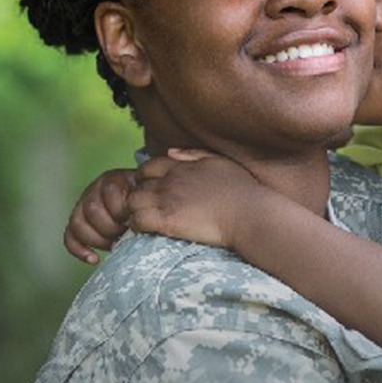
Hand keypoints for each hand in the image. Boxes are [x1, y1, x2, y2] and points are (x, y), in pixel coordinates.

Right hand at [64, 168, 138, 264]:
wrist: (141, 199)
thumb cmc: (147, 201)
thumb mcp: (149, 196)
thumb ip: (145, 204)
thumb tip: (143, 221)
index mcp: (114, 179)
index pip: (111, 193)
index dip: (122, 212)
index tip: (134, 222)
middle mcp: (95, 189)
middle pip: (92, 210)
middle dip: (110, 228)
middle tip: (124, 233)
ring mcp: (84, 203)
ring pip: (78, 223)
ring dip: (97, 239)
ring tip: (113, 243)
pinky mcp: (78, 219)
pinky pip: (69, 236)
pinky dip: (79, 250)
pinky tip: (94, 259)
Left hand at [127, 149, 266, 250]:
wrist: (249, 214)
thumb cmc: (242, 189)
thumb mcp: (220, 161)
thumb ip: (194, 154)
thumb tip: (170, 151)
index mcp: (181, 166)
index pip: (148, 167)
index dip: (145, 179)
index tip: (151, 190)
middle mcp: (170, 181)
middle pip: (137, 185)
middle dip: (138, 196)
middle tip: (146, 210)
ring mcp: (167, 200)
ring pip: (132, 202)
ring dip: (134, 211)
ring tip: (144, 221)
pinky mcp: (167, 221)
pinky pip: (137, 221)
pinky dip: (137, 225)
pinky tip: (145, 231)